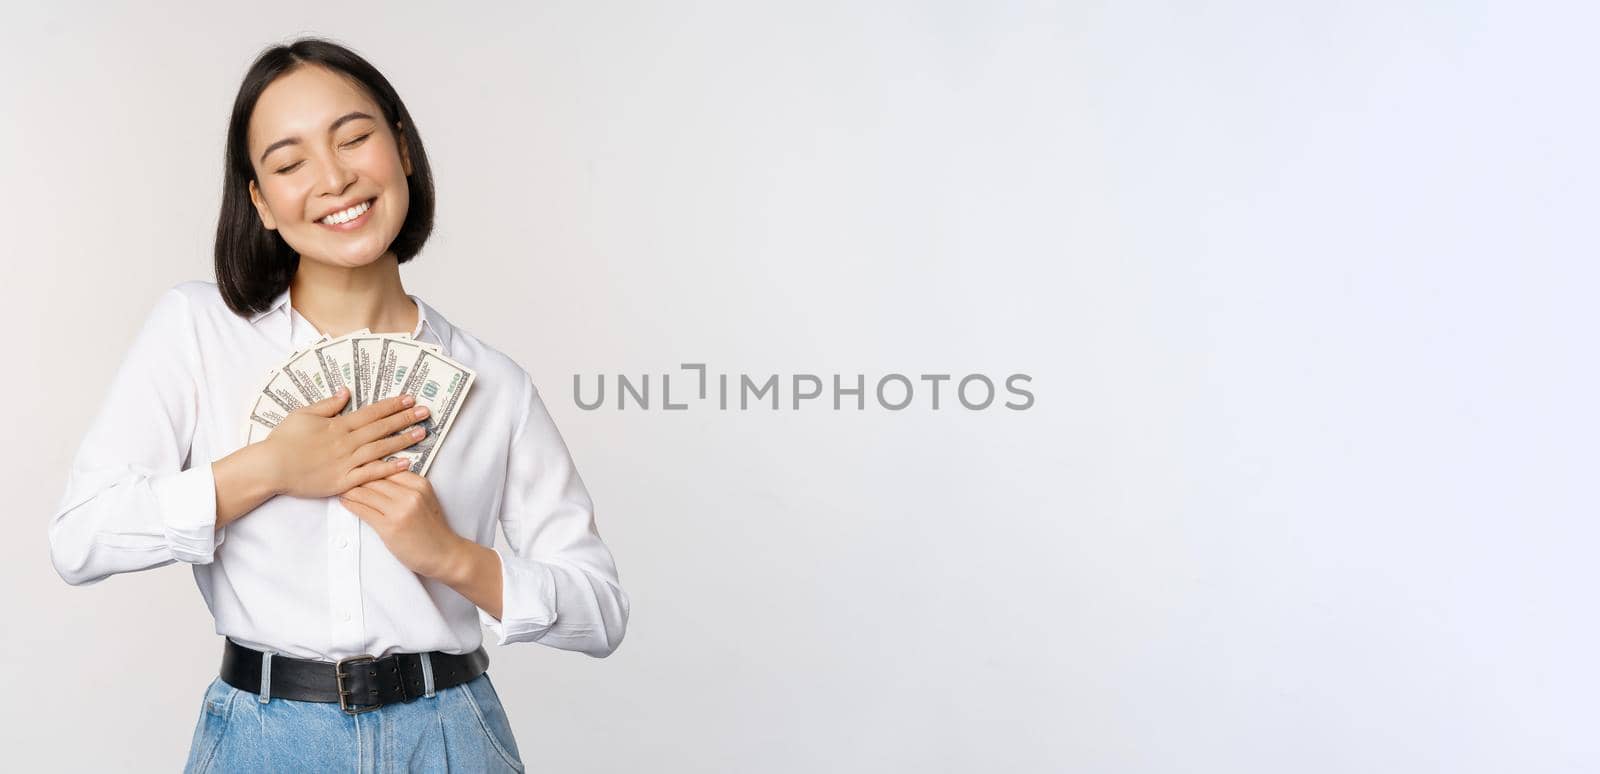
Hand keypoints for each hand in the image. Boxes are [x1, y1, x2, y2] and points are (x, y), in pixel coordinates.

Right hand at [262, 387, 430, 498]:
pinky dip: (388, 468)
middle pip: (382, 428)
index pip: (372, 412)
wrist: (270, 467)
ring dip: (403, 440)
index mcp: (338, 425)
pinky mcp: (343, 481)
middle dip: (406, 418)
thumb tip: (347, 392)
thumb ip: (328, 404)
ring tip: (422, 433)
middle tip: (426, 412)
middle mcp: (346, 442)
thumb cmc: (283, 440)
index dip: (393, 405)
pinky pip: (370, 474)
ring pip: (381, 449)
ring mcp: (346, 462)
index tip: (410, 399)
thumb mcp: (304, 414)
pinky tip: (405, 463)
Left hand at [338, 471, 468, 580]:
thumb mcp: (425, 499)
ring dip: (348, 489)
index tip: (355, 464)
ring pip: (365, 491)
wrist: (444, 554)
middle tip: (339, 474)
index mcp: (420, 483)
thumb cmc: (432, 529)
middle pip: (374, 476)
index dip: (369, 464)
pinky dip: (350, 504)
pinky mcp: (389, 526)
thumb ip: (406, 486)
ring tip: (338, 487)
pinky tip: (343, 501)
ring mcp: (400, 510)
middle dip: (355, 475)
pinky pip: (362, 510)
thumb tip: (379, 474)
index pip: (388, 466)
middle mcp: (410, 493)